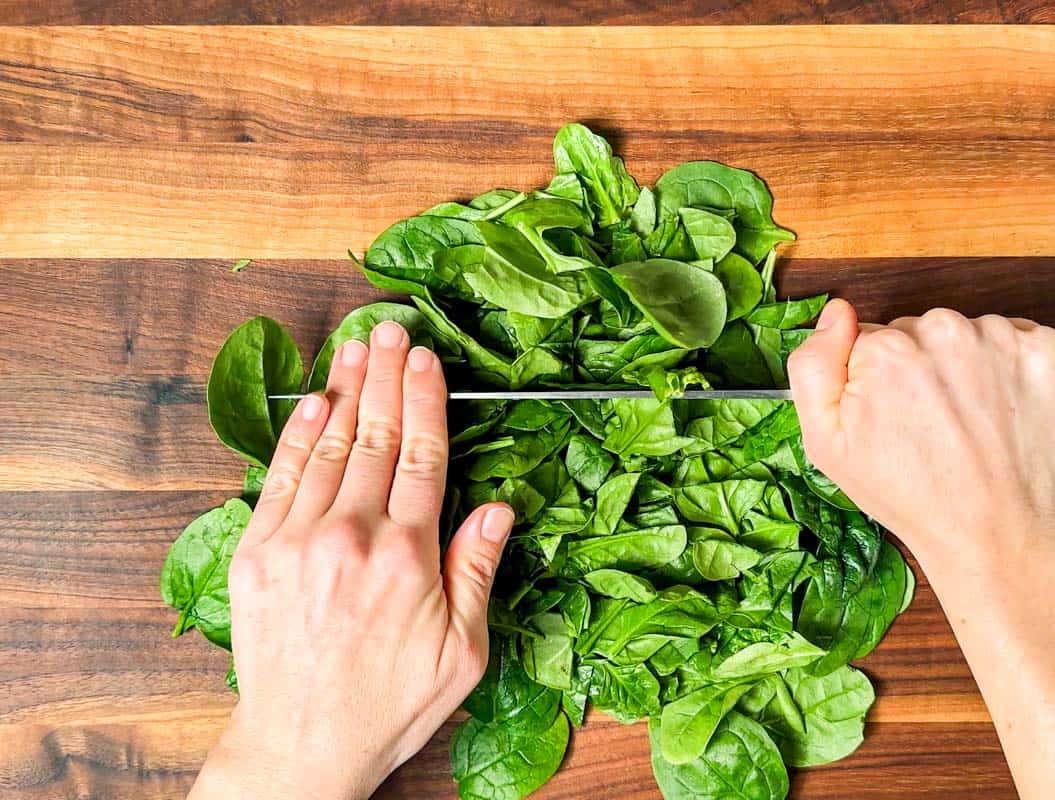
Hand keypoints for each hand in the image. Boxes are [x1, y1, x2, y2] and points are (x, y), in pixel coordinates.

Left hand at [189, 321, 513, 799]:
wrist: (302, 744)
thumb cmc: (388, 703)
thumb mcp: (462, 650)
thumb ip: (477, 569)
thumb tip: (497, 506)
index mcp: (408, 557)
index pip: (422, 456)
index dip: (426, 401)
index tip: (427, 361)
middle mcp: (352, 537)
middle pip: (375, 437)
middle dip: (386, 376)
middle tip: (392, 330)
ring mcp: (299, 541)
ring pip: (328, 446)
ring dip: (345, 390)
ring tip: (357, 347)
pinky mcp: (258, 553)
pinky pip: (279, 478)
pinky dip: (296, 435)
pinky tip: (312, 401)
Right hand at [788, 300, 1054, 573]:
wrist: (995, 532)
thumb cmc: (909, 494)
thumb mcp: (826, 444)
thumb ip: (812, 366)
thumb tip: (836, 314)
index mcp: (887, 349)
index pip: (871, 339)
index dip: (874, 379)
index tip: (889, 414)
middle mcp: (945, 332)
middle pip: (919, 332)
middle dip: (920, 367)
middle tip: (928, 424)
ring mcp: (1002, 339)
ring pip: (967, 335)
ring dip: (966, 367)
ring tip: (968, 422)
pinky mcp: (1047, 350)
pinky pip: (1018, 339)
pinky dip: (1012, 366)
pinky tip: (1002, 409)